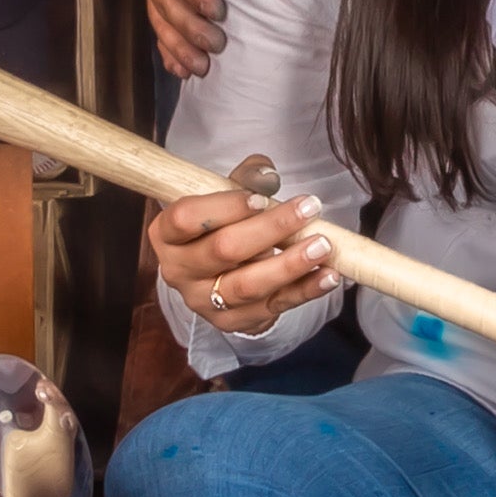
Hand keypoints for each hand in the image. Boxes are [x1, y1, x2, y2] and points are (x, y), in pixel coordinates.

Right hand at [147, 154, 340, 336]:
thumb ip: (245, 179)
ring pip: (247, 285)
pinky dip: (305, 290)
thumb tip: (267, 175)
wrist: (220, 270)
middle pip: (223, 250)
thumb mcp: (226, 195)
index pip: (186, 218)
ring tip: (323, 245)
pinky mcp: (233, 321)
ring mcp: (204, 301)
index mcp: (167, 234)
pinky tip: (328, 274)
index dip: (224, 208)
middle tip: (308, 209)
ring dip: (289, 264)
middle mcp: (179, 271)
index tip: (261, 199)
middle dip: (270, 229)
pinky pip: (273, 306)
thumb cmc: (222, 222)